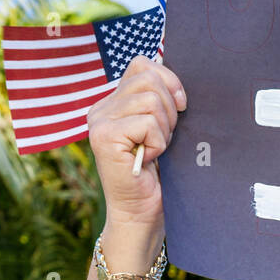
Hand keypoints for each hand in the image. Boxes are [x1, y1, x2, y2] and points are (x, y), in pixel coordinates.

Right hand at [86, 55, 186, 229]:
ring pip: (151, 99)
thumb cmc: (158, 175)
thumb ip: (160, 100)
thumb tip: (176, 76)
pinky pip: (148, 122)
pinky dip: (159, 142)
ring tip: (156, 149)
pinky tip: (149, 159)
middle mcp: (100, 109)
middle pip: (149, 78)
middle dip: (170, 108)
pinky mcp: (104, 137)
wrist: (143, 214)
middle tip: (164, 138)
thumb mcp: (161, 128)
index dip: (168, 80)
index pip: (143, 65)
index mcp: (112, 103)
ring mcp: (99, 122)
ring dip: (165, 128)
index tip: (181, 107)